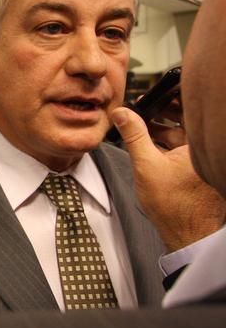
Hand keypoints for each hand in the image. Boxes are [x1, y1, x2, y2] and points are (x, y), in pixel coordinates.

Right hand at [111, 107, 225, 250]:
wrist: (187, 234)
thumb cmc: (174, 205)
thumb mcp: (146, 164)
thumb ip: (134, 135)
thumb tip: (122, 113)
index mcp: (200, 144)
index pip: (191, 109)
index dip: (172, 97)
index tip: (156, 93)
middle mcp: (207, 149)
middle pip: (188, 120)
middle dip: (165, 112)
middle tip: (144, 107)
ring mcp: (204, 160)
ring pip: (184, 134)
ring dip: (163, 128)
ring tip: (141, 126)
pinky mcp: (199, 169)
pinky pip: (183, 147)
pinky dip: (167, 143)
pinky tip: (149, 144)